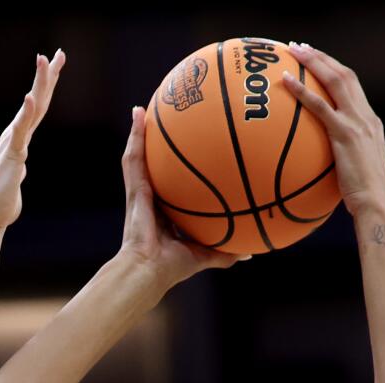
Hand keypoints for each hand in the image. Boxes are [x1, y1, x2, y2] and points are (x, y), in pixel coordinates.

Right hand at [0, 50, 65, 236]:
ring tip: (45, 59)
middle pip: (36, 101)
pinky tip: (31, 97)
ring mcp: (13, 144)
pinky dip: (26, 113)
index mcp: (18, 141)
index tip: (54, 67)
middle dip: (47, 76)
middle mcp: (15, 137)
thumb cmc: (1, 204)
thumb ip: (19, 169)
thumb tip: (22, 166)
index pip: (36, 109)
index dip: (44, 88)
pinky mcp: (12, 155)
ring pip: (31, 108)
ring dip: (38, 83)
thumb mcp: (15, 181)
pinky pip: (21, 131)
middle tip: (58, 53)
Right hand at [118, 106, 243, 290]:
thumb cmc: (173, 267)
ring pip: (138, 156)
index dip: (176, 171)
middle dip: (156, 145)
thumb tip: (250, 254)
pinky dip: (135, 135)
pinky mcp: (133, 188)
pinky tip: (139, 114)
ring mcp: (139, 192)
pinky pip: (133, 157)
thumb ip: (226, 252)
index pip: (171, 186)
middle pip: (153, 166)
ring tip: (143, 109)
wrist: (149, 270)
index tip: (188, 153)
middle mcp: (151, 198)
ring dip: (140, 132)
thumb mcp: (205, 255)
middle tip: (164, 122)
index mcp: (164, 212)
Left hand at [281, 42, 384, 218]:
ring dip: (314, 62)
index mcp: (371, 123)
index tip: (317, 61)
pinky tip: (285, 81)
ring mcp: (357, 123)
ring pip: (335, 81)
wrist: (377, 204)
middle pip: (345, 75)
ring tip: (293, 51)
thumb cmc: (365, 198)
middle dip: (322, 58)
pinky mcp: (346, 134)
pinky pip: (320, 106)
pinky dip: (302, 90)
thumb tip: (322, 163)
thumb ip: (344, 158)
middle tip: (300, 47)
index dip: (335, 70)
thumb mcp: (357, 171)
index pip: (354, 88)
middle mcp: (366, 117)